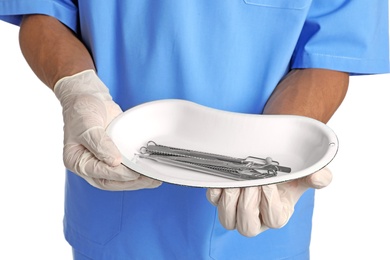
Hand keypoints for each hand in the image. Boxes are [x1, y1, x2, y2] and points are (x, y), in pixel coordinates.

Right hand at [54, 70, 161, 190]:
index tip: (134, 173)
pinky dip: (138, 173)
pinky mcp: (115, 157)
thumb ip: (100, 143)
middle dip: (131, 182)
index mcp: (77, 161)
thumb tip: (114, 161)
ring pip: (120, 179)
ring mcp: (103, 163)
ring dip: (137, 181)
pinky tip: (150, 173)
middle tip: (149, 179)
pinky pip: (126, 170)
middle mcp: (89, 166)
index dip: (118, 174)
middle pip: (111, 182)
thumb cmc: (82, 110)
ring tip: (154, 179)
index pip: (100, 173)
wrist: (89, 98)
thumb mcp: (87, 125)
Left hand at [206, 168, 331, 236]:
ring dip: (231, 200)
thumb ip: (317, 176)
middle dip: (248, 204)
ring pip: (227, 220)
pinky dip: (217, 191)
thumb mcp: (303, 173)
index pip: (274, 221)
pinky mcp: (220, 199)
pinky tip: (225, 179)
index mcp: (277, 215)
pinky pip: (213, 201)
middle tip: (251, 183)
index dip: (270, 203)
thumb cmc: (284, 172)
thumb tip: (320, 178)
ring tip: (237, 182)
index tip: (269, 182)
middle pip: (248, 228)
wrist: (265, 161)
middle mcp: (255, 218)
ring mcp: (235, 210)